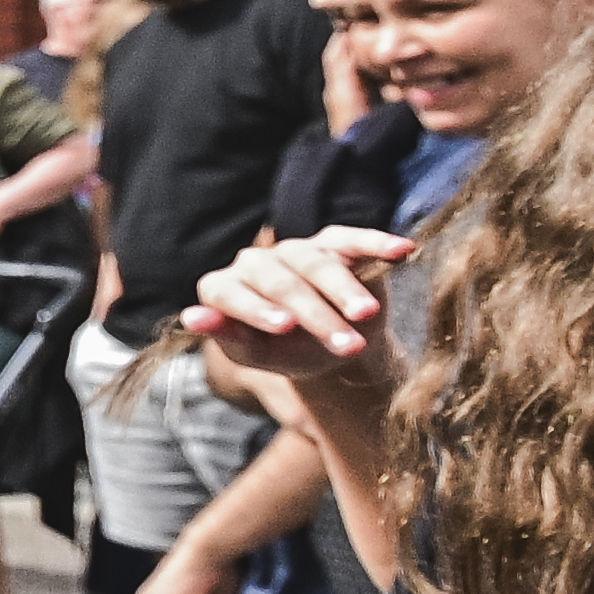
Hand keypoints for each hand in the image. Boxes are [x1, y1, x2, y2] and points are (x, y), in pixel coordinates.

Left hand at [190, 229, 412, 425]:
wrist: (330, 351)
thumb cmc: (285, 353)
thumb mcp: (255, 355)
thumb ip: (227, 337)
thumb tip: (191, 318)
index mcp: (224, 288)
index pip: (232, 294)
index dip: (257, 310)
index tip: (285, 328)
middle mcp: (256, 262)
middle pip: (283, 283)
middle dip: (317, 316)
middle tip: (346, 345)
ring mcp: (295, 249)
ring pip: (318, 263)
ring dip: (346, 291)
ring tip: (367, 316)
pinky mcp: (334, 242)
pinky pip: (353, 238)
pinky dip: (376, 242)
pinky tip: (402, 250)